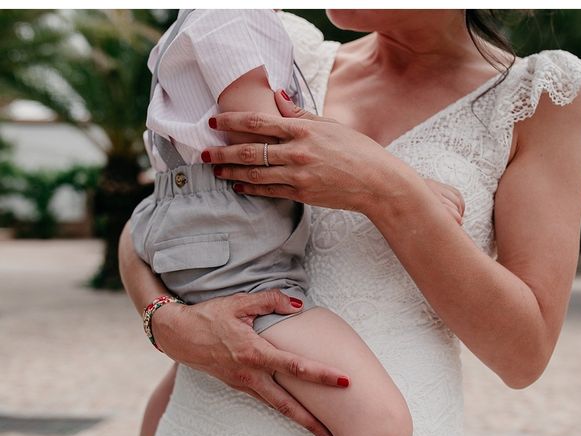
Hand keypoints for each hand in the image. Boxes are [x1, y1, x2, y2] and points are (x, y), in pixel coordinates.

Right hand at [152, 289, 349, 435]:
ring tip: (318, 429)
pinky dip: (281, 407)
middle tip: (332, 433)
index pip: (295, 367)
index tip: (343, 380)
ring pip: (274, 406)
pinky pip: (263, 398)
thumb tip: (298, 305)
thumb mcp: (240, 302)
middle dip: (309, 420)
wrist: (177, 334)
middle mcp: (249, 374)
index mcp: (254, 353)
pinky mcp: (237, 385)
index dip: (321, 374)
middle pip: (285, 403)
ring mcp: (242, 383)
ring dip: (297, 418)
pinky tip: (294, 410)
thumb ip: (271, 301)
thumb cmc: (209, 317)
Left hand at [204, 90, 464, 223]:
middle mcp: (297, 152)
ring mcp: (299, 175)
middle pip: (250, 152)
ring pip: (256, 174)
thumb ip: (299, 112)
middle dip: (223, 152)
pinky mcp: (302, 193)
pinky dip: (252, 189)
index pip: (258, 123)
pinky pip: (270, 191)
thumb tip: (277, 96)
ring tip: (216, 171)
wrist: (376, 181)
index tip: (213, 122)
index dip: (232, 122)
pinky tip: (239, 187)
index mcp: (303, 130)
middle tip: (203, 153)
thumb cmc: (356, 150)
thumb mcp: (329, 125)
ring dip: (232, 173)